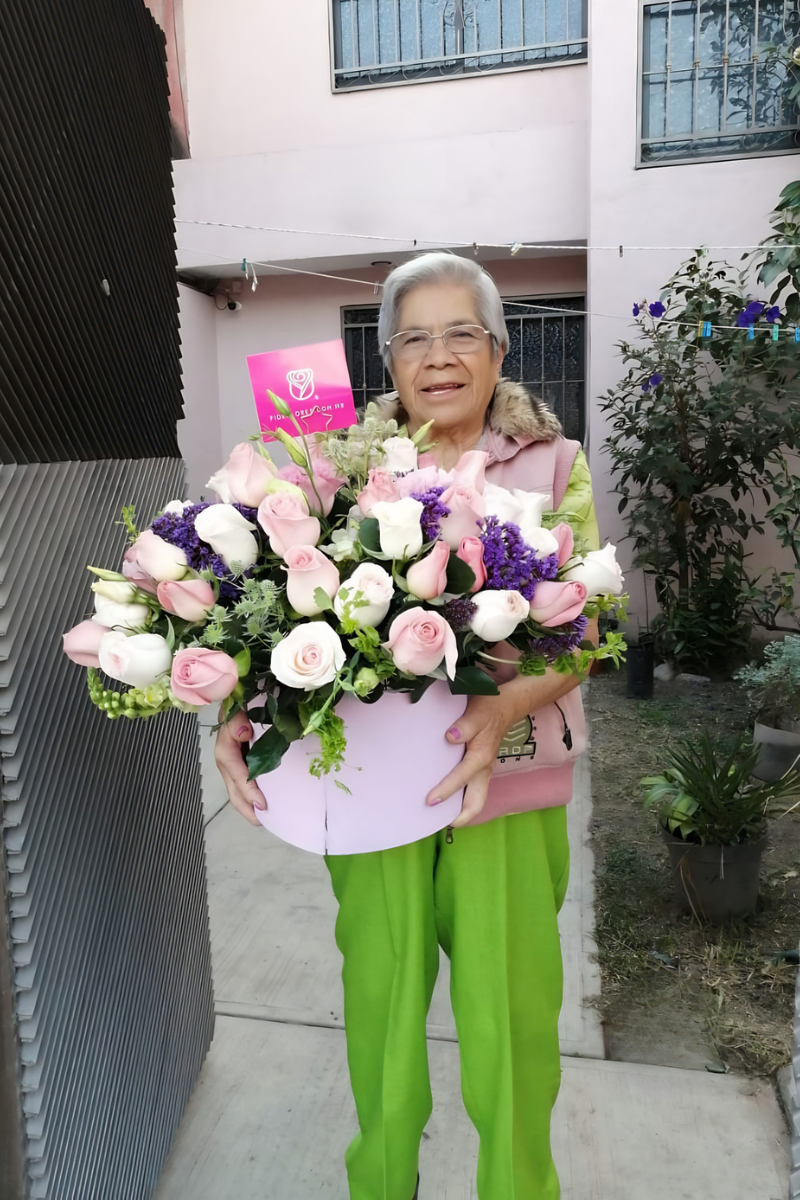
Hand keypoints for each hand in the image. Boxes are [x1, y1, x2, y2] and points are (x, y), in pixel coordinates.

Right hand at [214, 709, 265, 826]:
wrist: (233, 699)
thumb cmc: (236, 705)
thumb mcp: (235, 709)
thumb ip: (236, 720)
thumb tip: (243, 733)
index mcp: (225, 750)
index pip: (237, 775)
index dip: (249, 791)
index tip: (262, 804)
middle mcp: (226, 761)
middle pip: (234, 791)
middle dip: (246, 808)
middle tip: (262, 821)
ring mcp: (231, 765)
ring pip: (236, 791)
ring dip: (248, 805)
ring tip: (263, 818)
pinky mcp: (238, 764)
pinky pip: (242, 784)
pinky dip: (250, 796)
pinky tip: (261, 802)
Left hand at [425, 692, 517, 827]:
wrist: (506, 706)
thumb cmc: (488, 709)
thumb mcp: (477, 712)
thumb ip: (465, 725)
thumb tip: (450, 736)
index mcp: (481, 757)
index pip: (461, 778)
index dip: (446, 791)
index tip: (429, 801)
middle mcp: (483, 770)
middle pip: (476, 803)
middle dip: (459, 818)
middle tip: (436, 824)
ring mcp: (482, 771)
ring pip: (474, 800)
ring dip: (459, 811)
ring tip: (436, 817)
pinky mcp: (479, 769)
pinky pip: (470, 791)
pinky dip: (459, 799)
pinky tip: (443, 798)